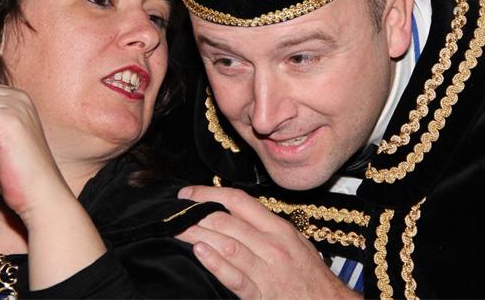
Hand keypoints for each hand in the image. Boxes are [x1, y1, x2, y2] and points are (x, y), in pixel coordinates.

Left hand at [177, 186, 359, 299]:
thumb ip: (267, 226)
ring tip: (177, 228)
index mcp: (279, 229)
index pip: (239, 201)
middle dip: (197, 213)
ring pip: (228, 245)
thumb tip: (236, 211)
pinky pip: (236, 277)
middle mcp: (272, 246)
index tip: (189, 194)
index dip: (210, 194)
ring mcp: (266, 271)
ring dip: (198, 234)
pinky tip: (200, 252)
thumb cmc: (310, 275)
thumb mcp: (294, 241)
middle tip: (174, 211)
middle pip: (228, 221)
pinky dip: (216, 263)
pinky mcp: (261, 295)